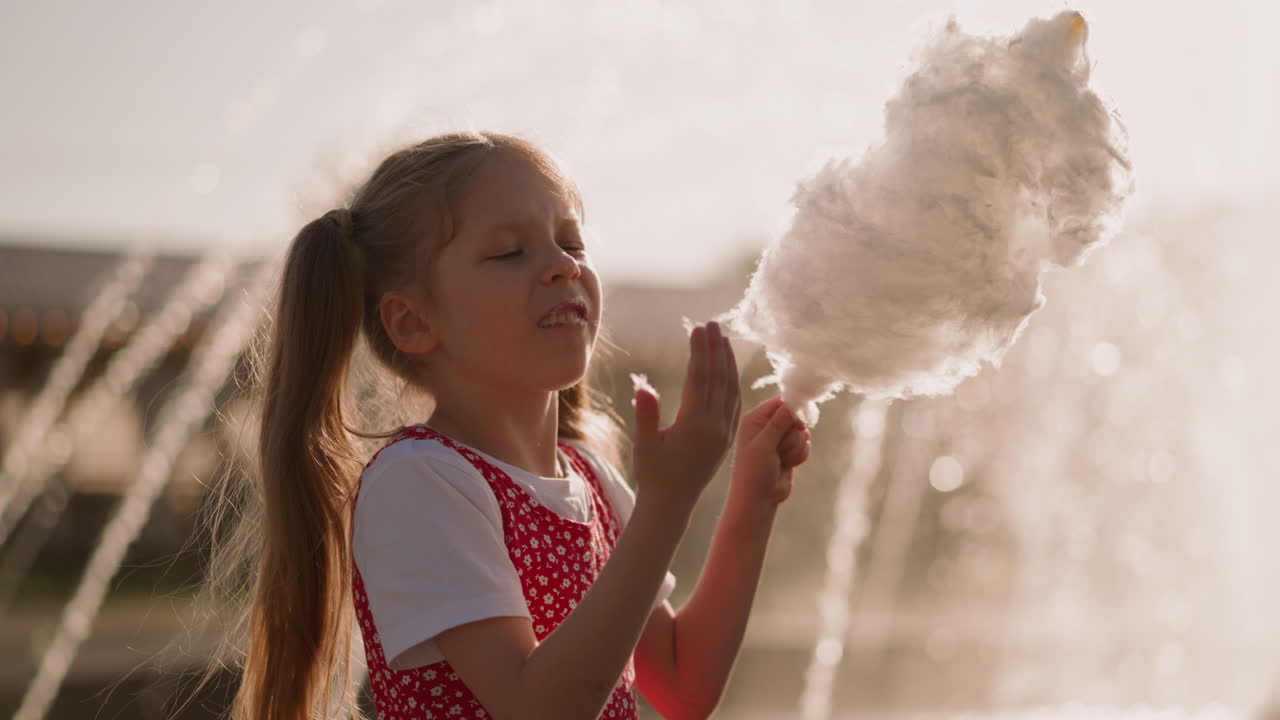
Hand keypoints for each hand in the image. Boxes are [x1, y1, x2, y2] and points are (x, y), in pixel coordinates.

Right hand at [631, 321, 741, 510]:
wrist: (672, 504)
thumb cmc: (653, 474)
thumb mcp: (645, 445)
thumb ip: (646, 415)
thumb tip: (642, 387)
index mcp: (694, 424)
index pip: (700, 378)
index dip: (699, 351)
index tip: (698, 328)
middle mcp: (715, 426)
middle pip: (719, 378)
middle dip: (716, 349)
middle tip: (712, 323)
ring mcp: (724, 433)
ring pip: (731, 389)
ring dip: (728, 362)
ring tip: (723, 339)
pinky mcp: (727, 439)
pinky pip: (735, 404)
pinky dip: (733, 382)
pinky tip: (729, 370)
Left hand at [731, 395, 811, 505]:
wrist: (758, 499)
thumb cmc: (754, 471)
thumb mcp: (764, 444)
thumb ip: (779, 422)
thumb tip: (793, 401)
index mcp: (755, 419)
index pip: (781, 402)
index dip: (794, 409)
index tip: (799, 423)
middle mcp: (767, 425)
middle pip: (795, 416)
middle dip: (793, 435)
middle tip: (780, 449)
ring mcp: (779, 438)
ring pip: (802, 432)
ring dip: (796, 447)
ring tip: (782, 459)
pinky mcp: (789, 449)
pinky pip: (805, 444)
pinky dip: (799, 455)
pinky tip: (788, 465)